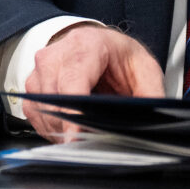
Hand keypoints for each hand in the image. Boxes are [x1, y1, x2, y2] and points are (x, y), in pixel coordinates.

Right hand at [22, 24, 163, 141]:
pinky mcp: (33, 85)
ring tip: (86, 133)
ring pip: (43, 110)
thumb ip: (150, 95)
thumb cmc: (119, 56)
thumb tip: (156, 123)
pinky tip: (70, 127)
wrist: (99, 44)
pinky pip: (35, 114)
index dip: (73, 113)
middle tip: (93, 144)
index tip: (76, 139)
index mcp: (86, 45)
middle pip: (54, 99)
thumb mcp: (144, 69)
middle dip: (72, 127)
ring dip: (62, 129)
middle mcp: (57, 54)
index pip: (73, 82)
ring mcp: (40, 69)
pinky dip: (51, 126)